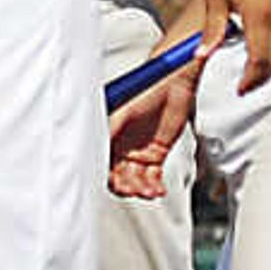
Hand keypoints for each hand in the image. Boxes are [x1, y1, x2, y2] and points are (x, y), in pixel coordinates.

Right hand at [108, 63, 192, 199]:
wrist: (176, 78)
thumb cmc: (149, 85)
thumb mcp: (124, 110)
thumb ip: (109, 128)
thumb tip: (94, 148)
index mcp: (106, 132)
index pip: (99, 161)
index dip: (104, 176)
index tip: (112, 183)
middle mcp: (119, 143)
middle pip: (115, 175)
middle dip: (124, 186)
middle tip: (133, 189)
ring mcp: (137, 150)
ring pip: (133, 180)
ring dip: (140, 189)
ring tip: (151, 191)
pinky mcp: (155, 154)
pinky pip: (152, 177)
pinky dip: (155, 187)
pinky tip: (159, 190)